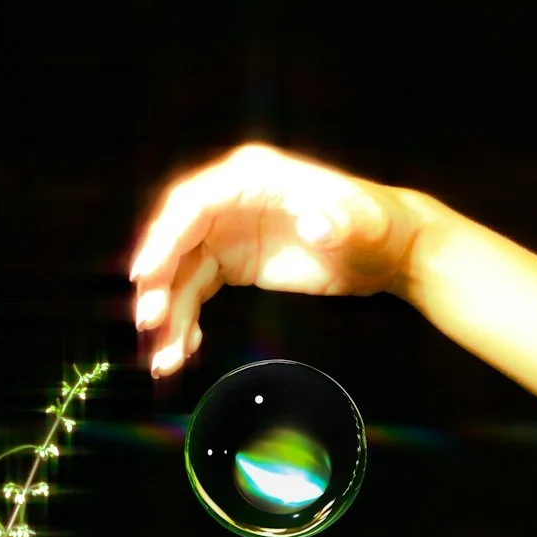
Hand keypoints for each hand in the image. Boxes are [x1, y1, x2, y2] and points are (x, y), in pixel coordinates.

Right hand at [130, 142, 424, 375]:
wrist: (389, 248)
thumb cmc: (379, 225)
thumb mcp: (368, 223)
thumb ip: (343, 222)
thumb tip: (317, 226)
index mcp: (253, 177)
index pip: (193, 203)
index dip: (164, 237)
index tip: (146, 276)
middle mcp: (230, 200)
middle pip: (176, 239)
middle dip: (158, 282)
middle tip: (149, 323)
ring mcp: (227, 232)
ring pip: (180, 273)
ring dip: (168, 315)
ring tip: (165, 359)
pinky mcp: (233, 263)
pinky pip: (195, 290)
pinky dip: (185, 320)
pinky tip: (184, 350)